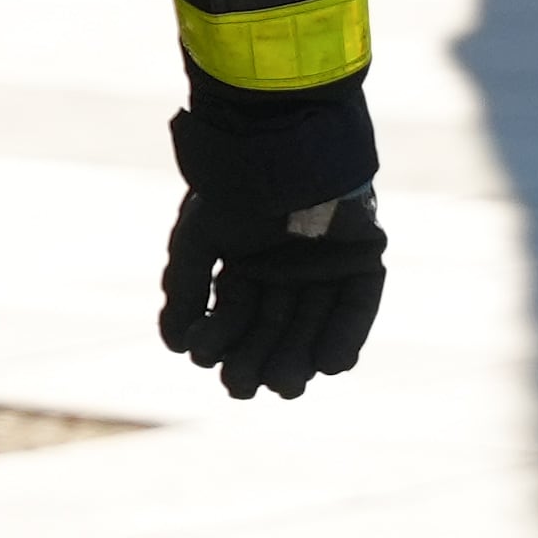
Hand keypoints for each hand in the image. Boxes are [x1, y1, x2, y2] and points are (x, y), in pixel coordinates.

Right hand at [160, 118, 385, 399]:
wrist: (282, 150)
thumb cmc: (233, 191)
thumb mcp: (197, 239)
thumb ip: (185, 289)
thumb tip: (173, 345)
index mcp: (245, 263)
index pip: (233, 315)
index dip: (219, 339)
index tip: (206, 360)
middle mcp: (286, 271)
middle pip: (273, 329)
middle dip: (257, 359)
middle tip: (243, 387)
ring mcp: (327, 269)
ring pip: (313, 325)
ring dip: (299, 358)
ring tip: (285, 385)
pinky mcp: (364, 263)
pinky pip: (356, 309)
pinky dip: (345, 337)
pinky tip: (329, 364)